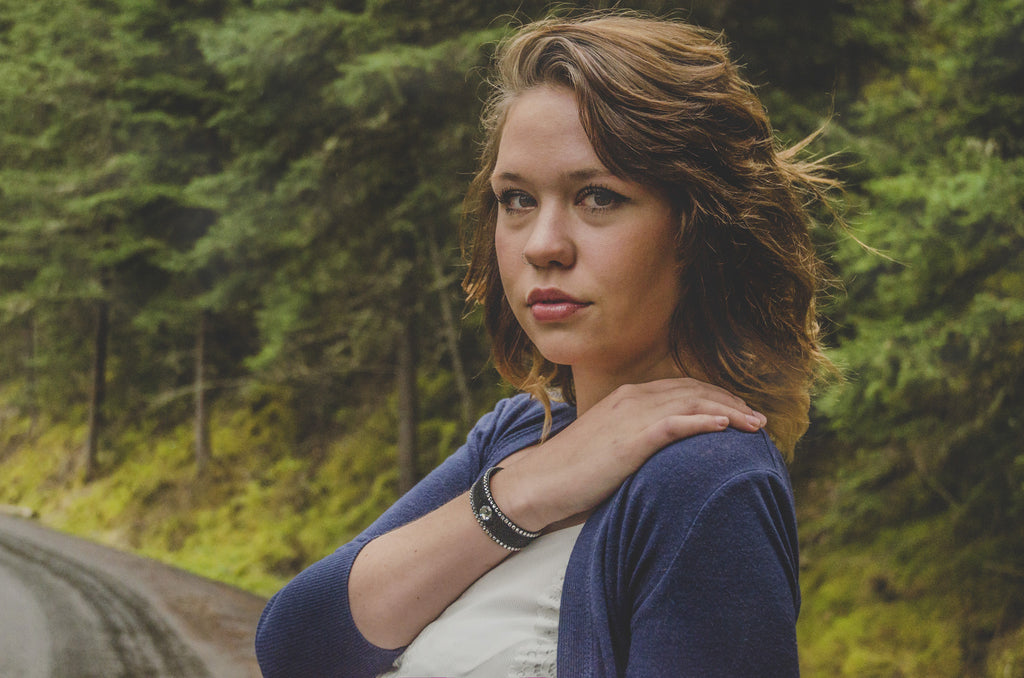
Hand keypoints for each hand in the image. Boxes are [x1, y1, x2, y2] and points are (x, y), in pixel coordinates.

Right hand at [491, 378, 765, 531]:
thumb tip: (664, 451)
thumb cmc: (572, 472)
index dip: (716, 397)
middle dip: (730, 403)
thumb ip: (636, 438)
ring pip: (693, 404)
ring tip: (755, 426)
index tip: (739, 412)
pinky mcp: (631, 439)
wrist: (539, 483)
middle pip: (695, 391)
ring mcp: (632, 416)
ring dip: (729, 412)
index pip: (683, 388)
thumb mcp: (610, 446)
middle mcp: (633, 398)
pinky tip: (725, 429)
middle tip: (758, 420)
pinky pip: (677, 423)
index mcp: (628, 397)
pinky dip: (704, 423)